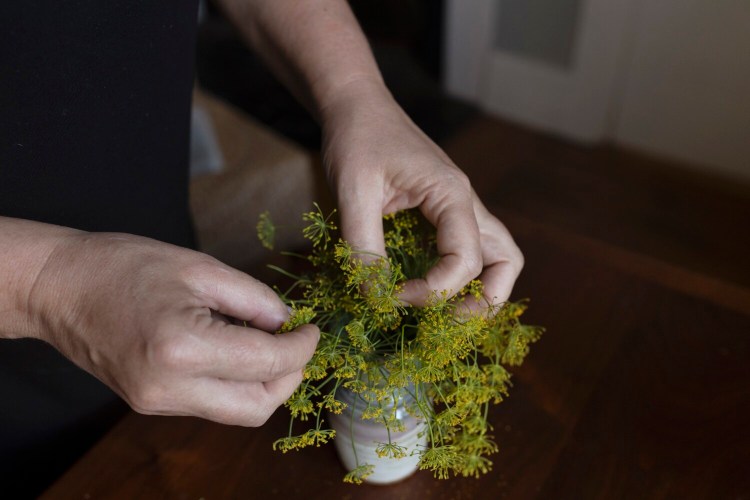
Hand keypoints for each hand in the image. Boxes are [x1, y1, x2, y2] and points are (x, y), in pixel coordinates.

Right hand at [29, 232, 318, 425]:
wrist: (60, 287)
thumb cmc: (125, 266)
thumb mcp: (200, 268)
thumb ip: (254, 300)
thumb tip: (288, 323)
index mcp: (183, 349)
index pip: (267, 364)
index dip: (301, 348)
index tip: (313, 329)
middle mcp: (170, 389)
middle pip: (258, 406)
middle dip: (289, 376)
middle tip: (297, 342)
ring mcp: (157, 403)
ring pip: (237, 412)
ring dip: (265, 382)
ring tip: (268, 343)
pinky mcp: (150, 404)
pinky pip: (212, 404)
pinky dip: (237, 383)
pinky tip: (237, 351)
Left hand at [321, 81, 522, 308]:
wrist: (356, 106)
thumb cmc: (356, 139)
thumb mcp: (352, 191)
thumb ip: (364, 247)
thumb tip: (376, 298)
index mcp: (451, 194)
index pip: (466, 258)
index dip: (435, 290)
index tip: (395, 298)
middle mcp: (466, 202)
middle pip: (505, 260)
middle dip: (483, 301)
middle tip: (442, 321)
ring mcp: (459, 207)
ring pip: (498, 256)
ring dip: (481, 291)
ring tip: (445, 314)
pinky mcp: (444, 211)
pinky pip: (471, 249)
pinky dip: (461, 276)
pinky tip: (430, 289)